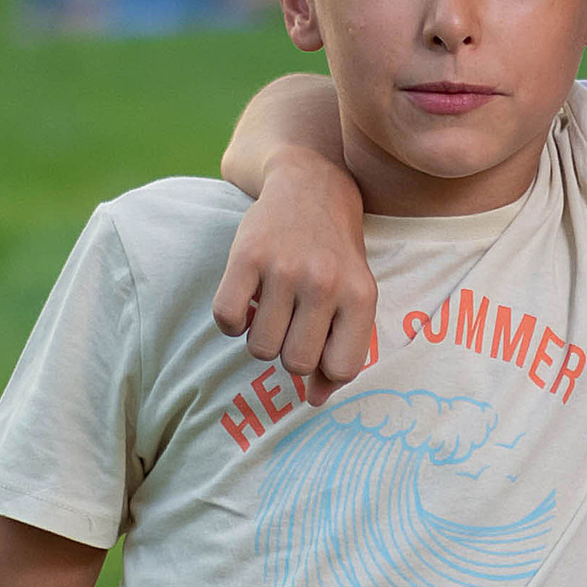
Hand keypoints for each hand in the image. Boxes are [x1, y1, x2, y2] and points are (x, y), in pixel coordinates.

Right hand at [212, 146, 374, 400]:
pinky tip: (247, 301)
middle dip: (290, 354)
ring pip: (261, 349)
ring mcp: (285, 268)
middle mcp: (325, 282)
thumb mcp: (354, 295)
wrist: (311, 185)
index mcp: (360, 295)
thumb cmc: (335, 253)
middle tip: (292, 325)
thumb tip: (315, 402)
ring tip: (271, 310)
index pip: (342, 368)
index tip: (319, 349)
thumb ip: (342, 349)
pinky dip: (231, 323)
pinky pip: (226, 320)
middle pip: (297, 363)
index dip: (326, 369)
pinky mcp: (247, 255)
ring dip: (261, 339)